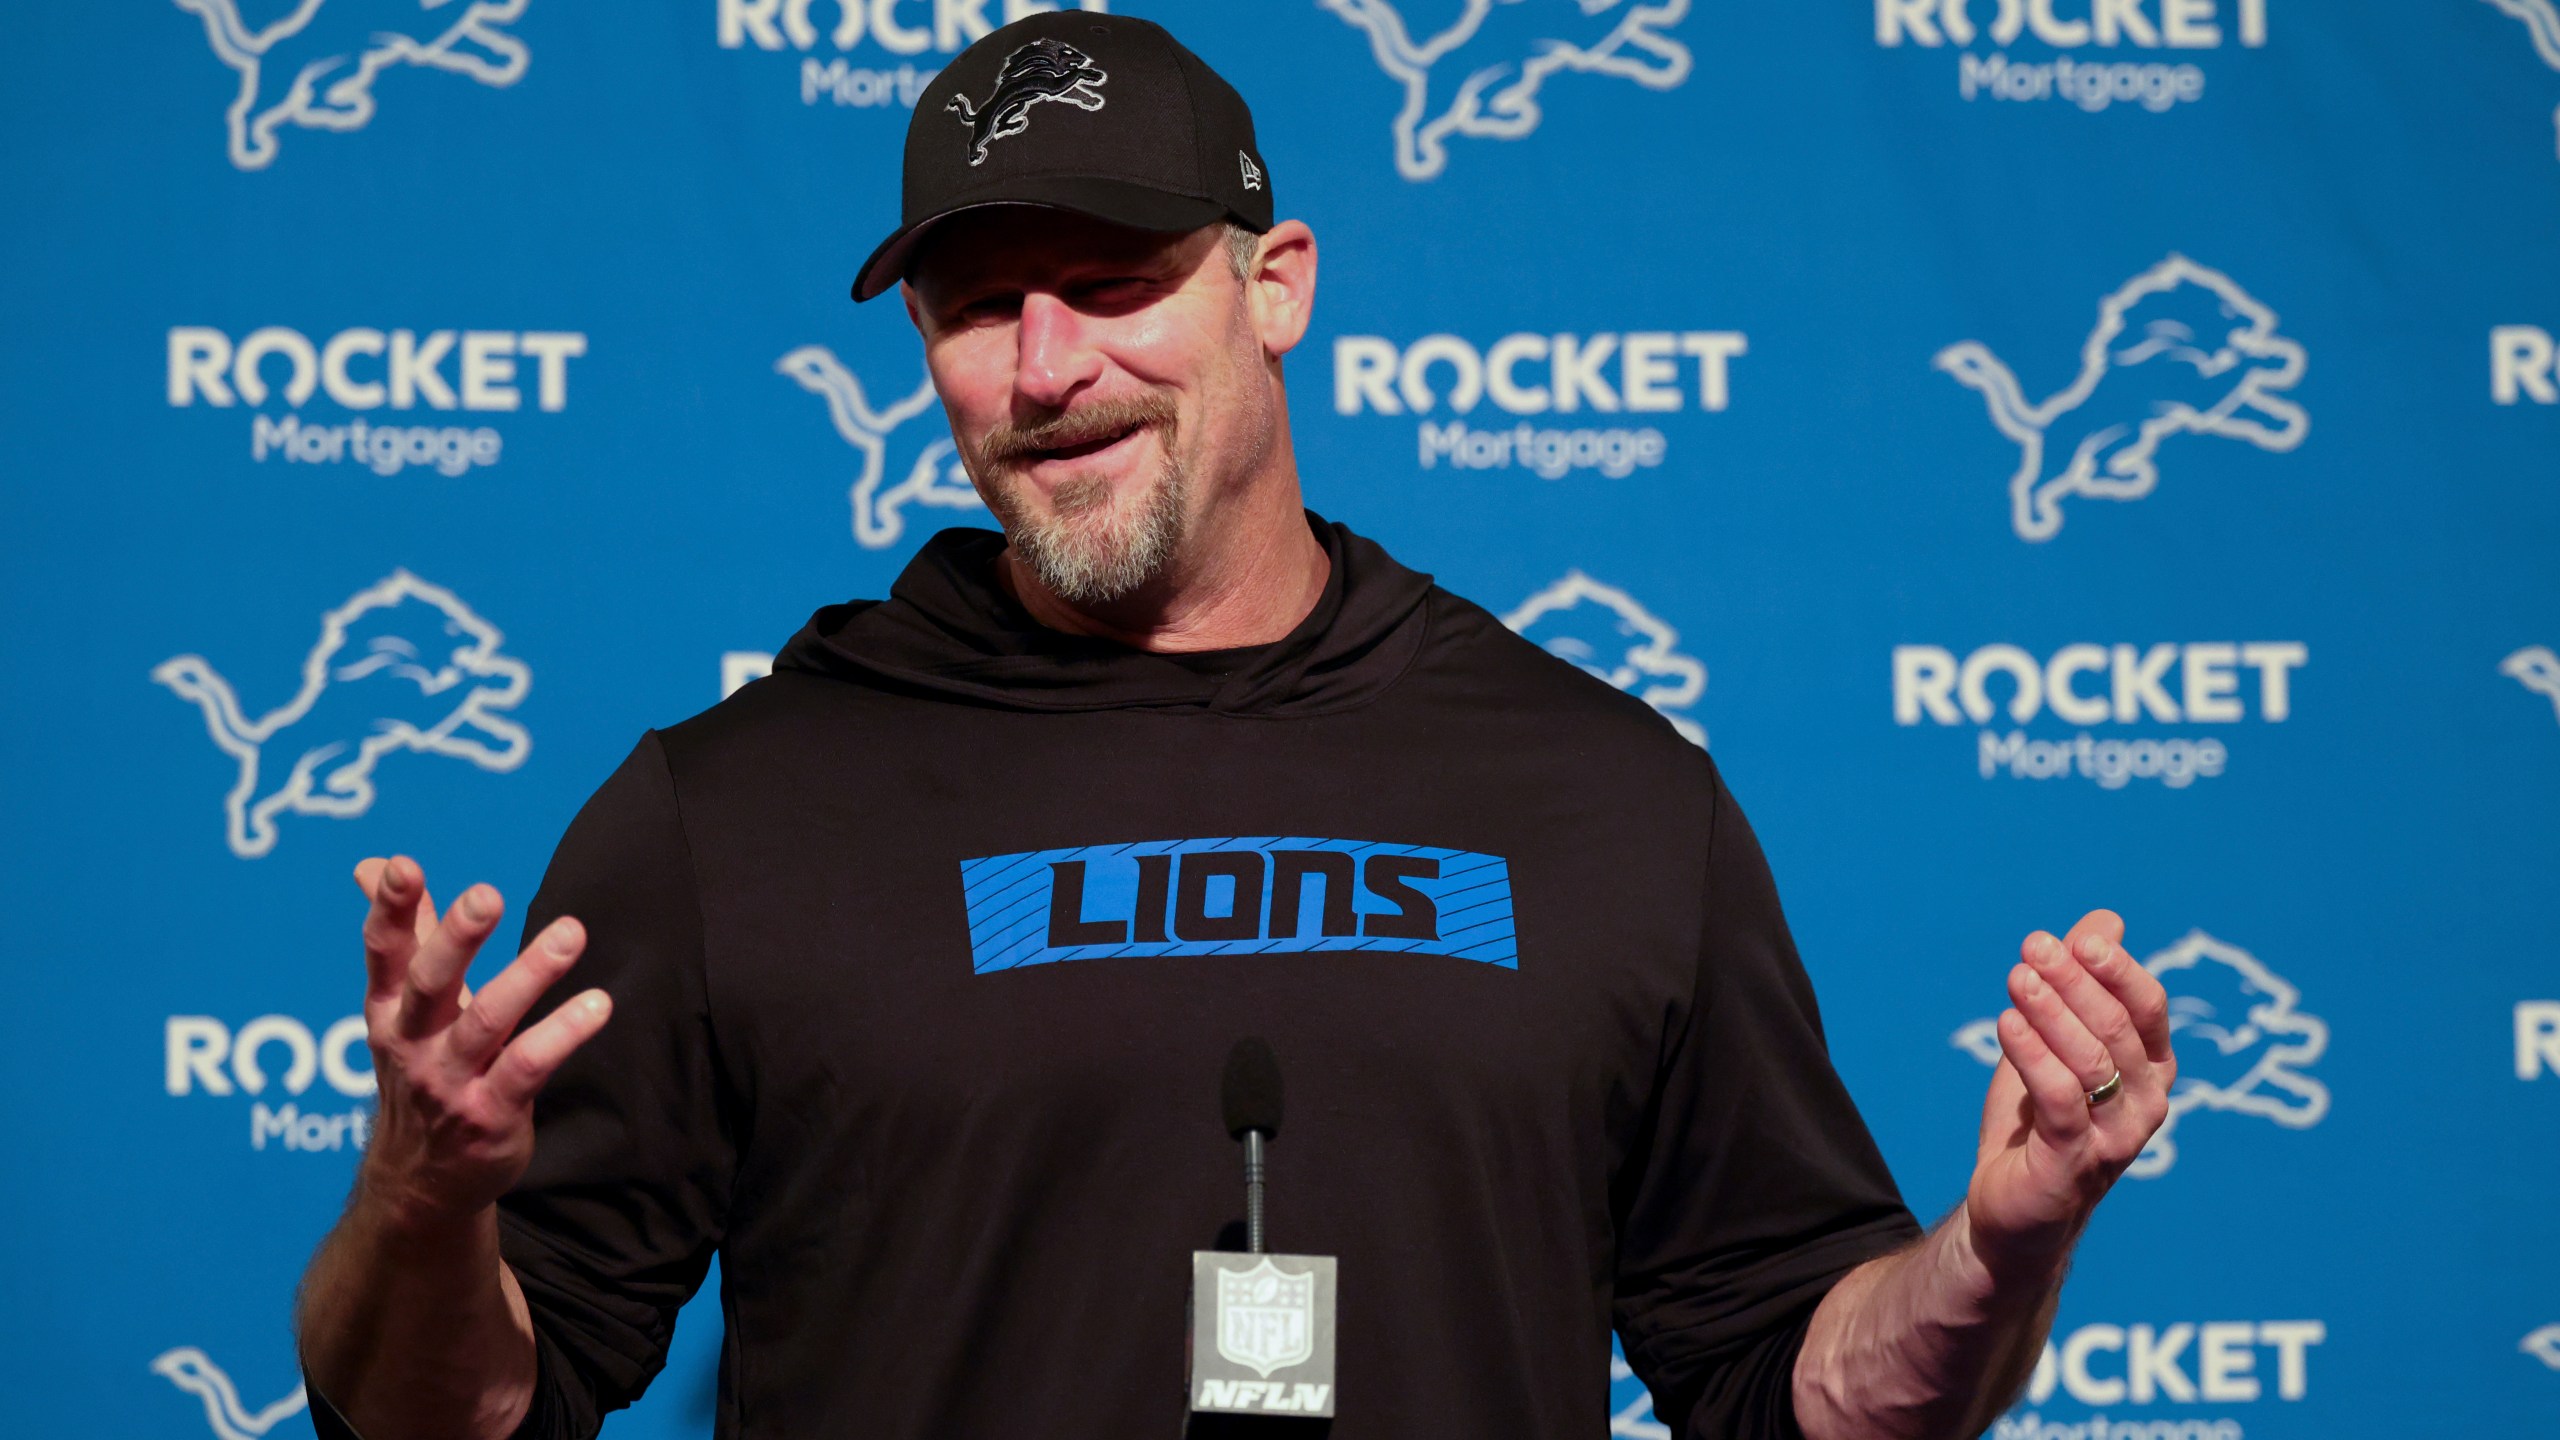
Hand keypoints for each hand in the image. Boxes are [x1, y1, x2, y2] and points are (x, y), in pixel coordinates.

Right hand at [350, 855, 611, 1233]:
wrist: (419, 1183)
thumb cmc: (420, 1069)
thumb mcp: (400, 1006)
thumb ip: (401, 933)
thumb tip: (371, 863)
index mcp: (388, 1009)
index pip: (384, 952)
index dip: (390, 908)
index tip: (403, 866)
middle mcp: (412, 1043)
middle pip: (430, 983)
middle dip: (456, 938)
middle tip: (487, 895)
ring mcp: (450, 1082)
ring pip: (487, 1022)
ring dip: (529, 975)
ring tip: (570, 933)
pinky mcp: (491, 1115)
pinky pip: (528, 1068)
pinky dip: (562, 1034)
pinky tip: (598, 1005)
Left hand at [1962, 909, 2174, 1282]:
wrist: (2013, 1206)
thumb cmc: (2041, 1118)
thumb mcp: (2056, 1041)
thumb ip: (2081, 983)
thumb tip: (2105, 919)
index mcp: (2150, 1068)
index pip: (2147, 1007)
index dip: (2116, 969)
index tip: (2077, 937)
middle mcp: (2145, 1103)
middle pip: (2117, 1028)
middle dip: (2075, 981)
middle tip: (2033, 946)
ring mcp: (2116, 1138)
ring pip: (2091, 1062)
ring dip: (2052, 1013)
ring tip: (2016, 977)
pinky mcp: (2074, 1164)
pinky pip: (2061, 1101)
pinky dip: (2034, 1057)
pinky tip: (2006, 1023)